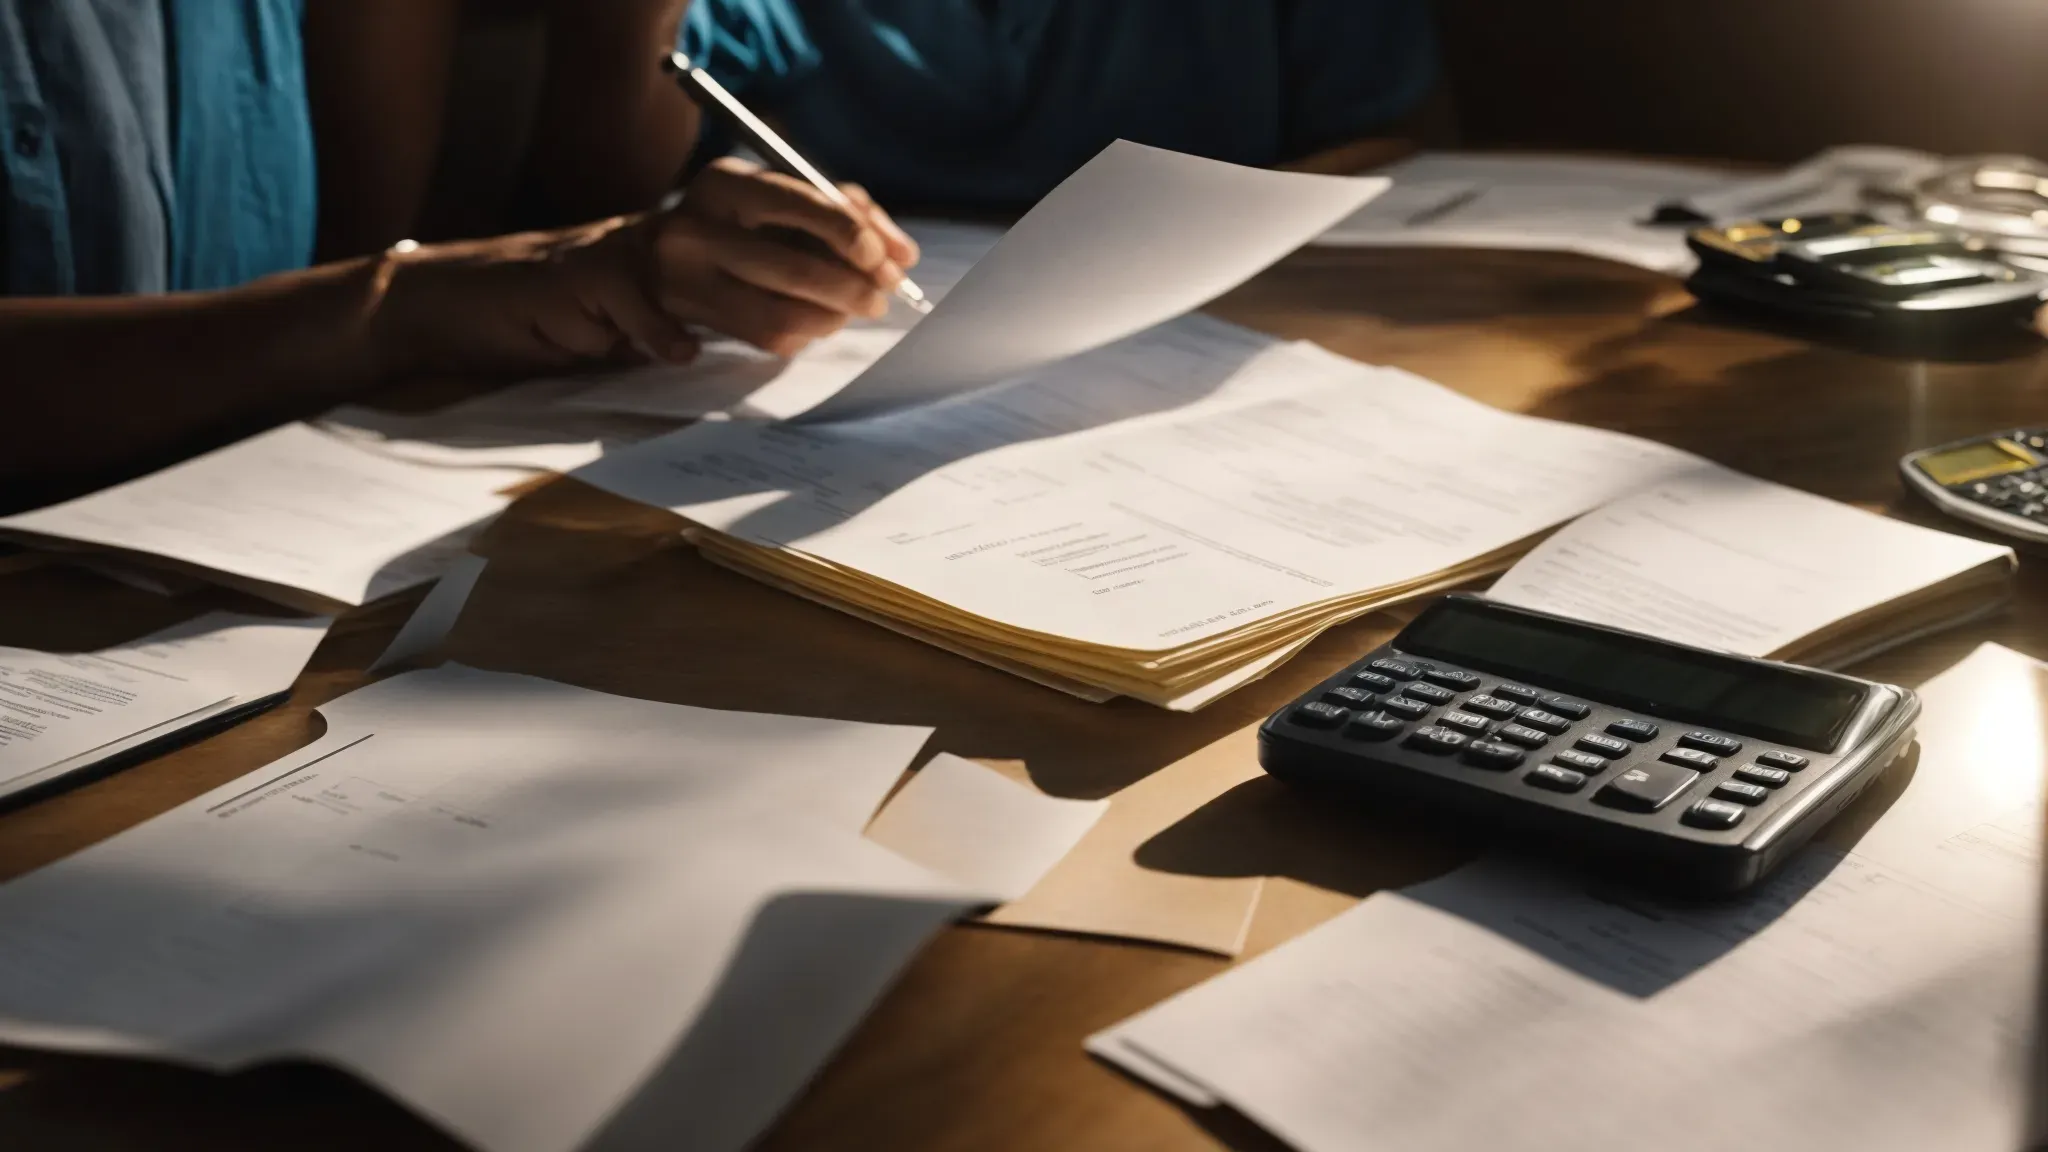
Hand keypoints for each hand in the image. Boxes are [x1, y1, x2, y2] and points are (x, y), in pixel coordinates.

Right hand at [649, 157, 920, 355]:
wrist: (621, 267)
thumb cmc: (721, 233)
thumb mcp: (769, 206)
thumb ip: (840, 216)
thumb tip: (903, 255)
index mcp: (724, 184)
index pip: (799, 200)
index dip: (849, 233)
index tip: (882, 260)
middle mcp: (693, 225)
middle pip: (793, 268)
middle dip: (851, 291)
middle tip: (878, 301)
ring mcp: (670, 274)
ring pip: (774, 317)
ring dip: (825, 323)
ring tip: (838, 316)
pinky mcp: (650, 316)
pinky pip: (740, 344)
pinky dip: (786, 342)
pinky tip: (790, 332)